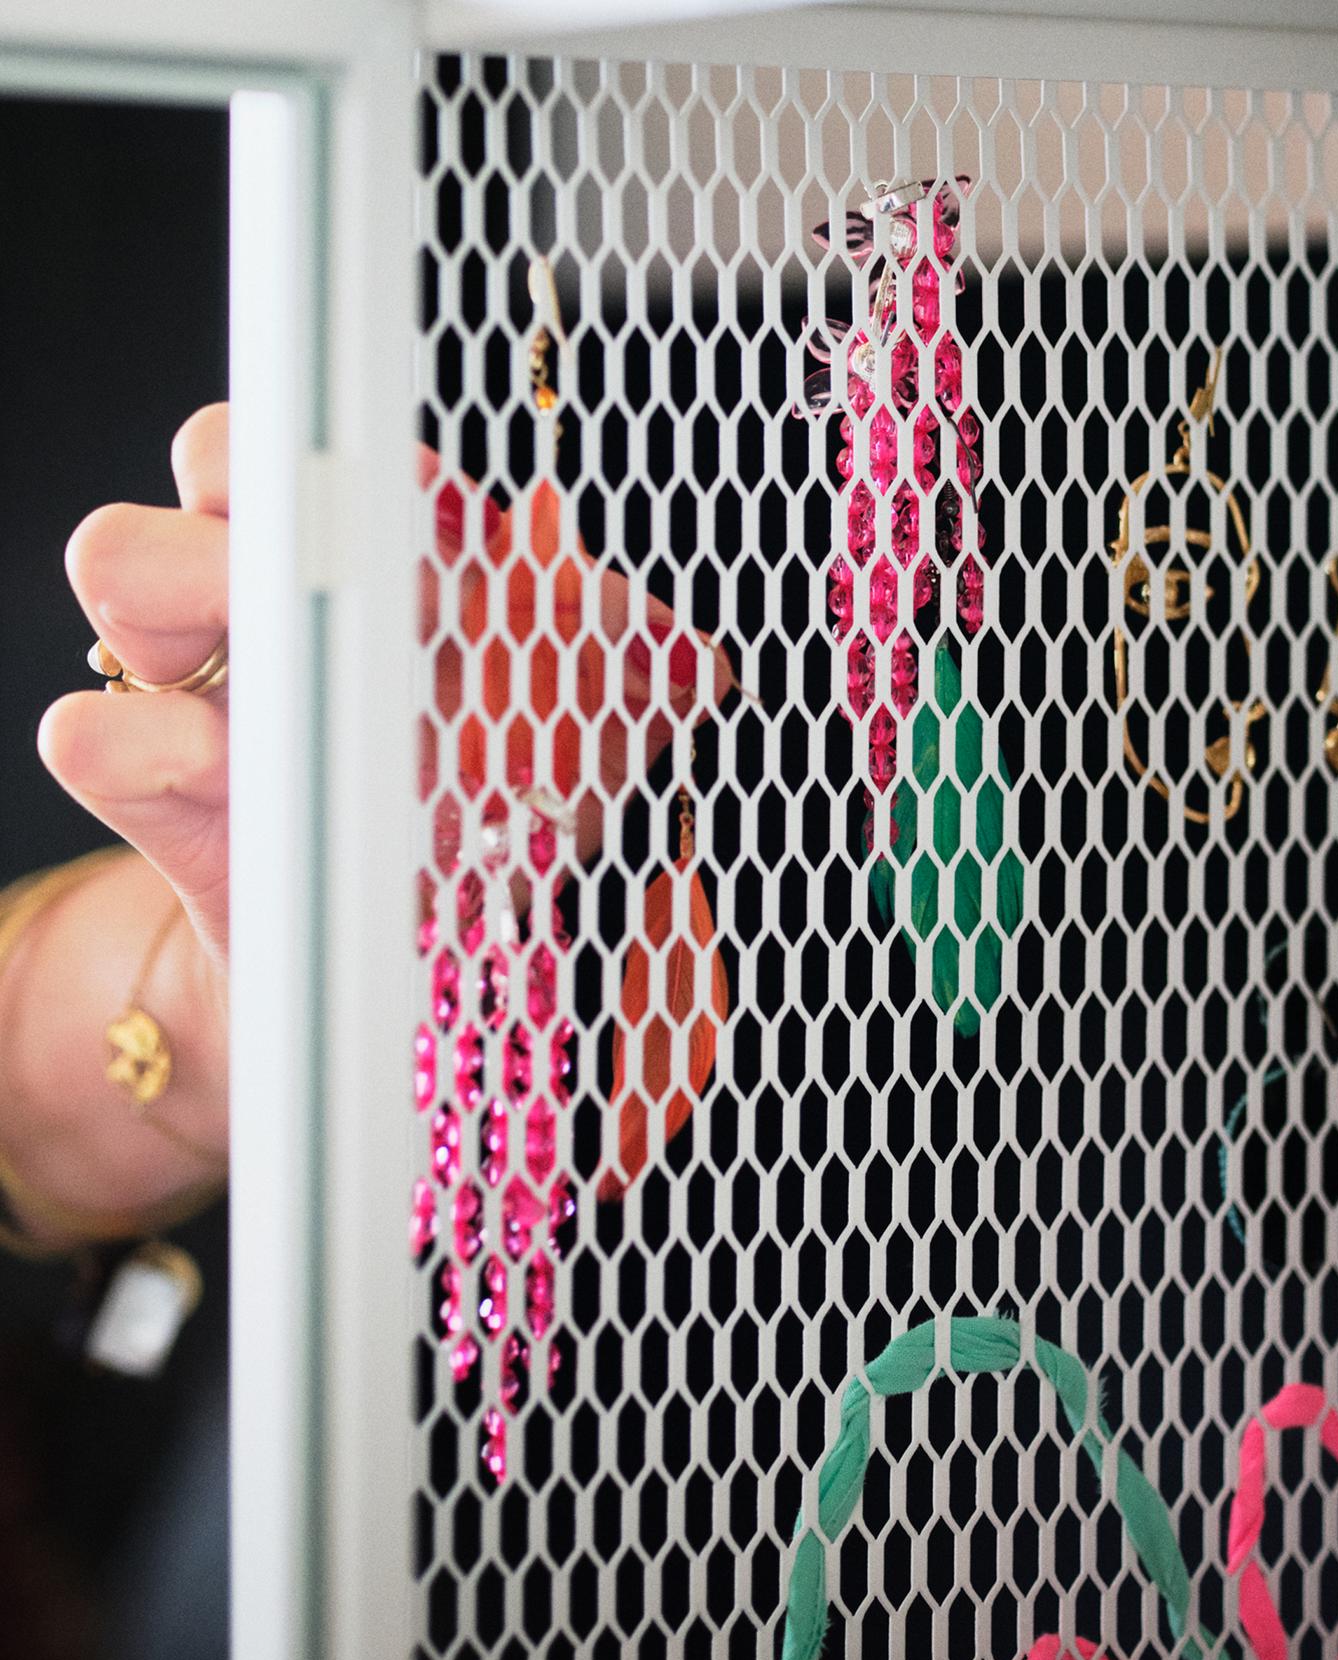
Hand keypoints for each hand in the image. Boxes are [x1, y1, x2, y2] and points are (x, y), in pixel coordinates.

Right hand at [40, 413, 732, 968]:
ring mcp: (200, 687)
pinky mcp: (155, 795)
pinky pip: (86, 731)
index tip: (419, 499)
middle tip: (349, 580)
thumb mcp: (578, 745)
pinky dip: (135, 742)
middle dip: (269, 489)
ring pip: (119, 559)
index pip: (324, 435)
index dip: (352, 439)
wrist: (401, 967)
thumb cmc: (480, 829)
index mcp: (370, 564)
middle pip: (209, 459)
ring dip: (193, 590)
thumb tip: (671, 636)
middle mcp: (272, 600)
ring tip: (288, 673)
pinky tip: (227, 782)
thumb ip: (622, 669)